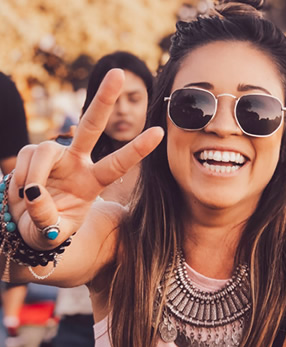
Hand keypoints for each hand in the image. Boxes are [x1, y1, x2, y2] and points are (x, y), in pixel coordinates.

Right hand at [8, 69, 163, 249]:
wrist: (27, 227)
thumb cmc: (49, 229)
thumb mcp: (55, 232)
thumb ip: (48, 220)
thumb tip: (34, 197)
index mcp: (93, 182)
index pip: (118, 164)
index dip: (138, 149)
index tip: (160, 131)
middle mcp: (77, 164)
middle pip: (92, 126)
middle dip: (104, 100)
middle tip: (118, 72)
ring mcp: (55, 158)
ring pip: (46, 148)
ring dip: (35, 175)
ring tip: (29, 198)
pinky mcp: (31, 156)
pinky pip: (26, 157)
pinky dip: (21, 177)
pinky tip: (21, 194)